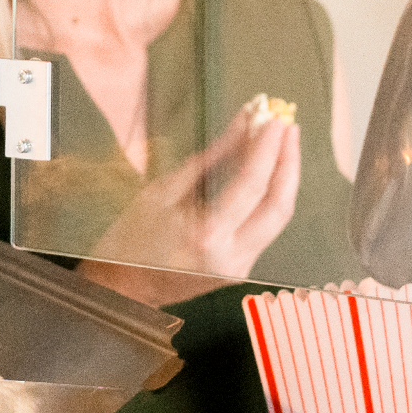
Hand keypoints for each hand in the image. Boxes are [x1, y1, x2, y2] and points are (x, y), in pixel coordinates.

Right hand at [98, 103, 299, 279]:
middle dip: (289, 161)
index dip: (268, 148)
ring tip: (284, 142)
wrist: (122, 291)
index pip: (251, 184)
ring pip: (279, 217)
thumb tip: (242, 126)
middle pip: (279, 204)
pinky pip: (266, 228)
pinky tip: (269, 171)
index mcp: (206, 235)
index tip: (274, 121)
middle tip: (288, 127)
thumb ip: (210, 159)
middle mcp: (230, 256)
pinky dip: (270, 196)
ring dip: (285, 177)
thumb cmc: (131, 241)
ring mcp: (239, 268)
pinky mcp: (241, 270)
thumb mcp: (162, 192)